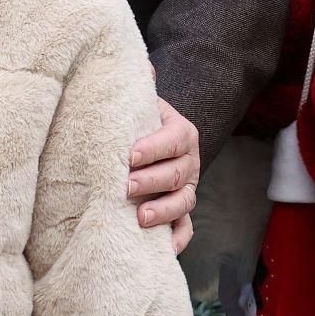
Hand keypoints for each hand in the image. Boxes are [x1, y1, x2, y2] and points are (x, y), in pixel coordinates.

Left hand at [128, 87, 198, 253]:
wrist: (154, 140)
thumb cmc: (142, 119)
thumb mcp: (142, 100)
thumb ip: (139, 84)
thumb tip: (141, 65)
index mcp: (182, 132)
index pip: (172, 140)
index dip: (153, 148)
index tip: (130, 155)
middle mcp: (190, 162)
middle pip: (176, 174)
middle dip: (151, 181)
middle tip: (125, 186)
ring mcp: (187, 188)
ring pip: (183, 202)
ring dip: (164, 211)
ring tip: (140, 218)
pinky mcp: (181, 210)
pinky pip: (186, 228)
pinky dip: (177, 239)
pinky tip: (163, 250)